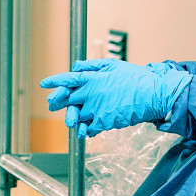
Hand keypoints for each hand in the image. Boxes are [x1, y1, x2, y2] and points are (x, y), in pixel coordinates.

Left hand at [38, 59, 189, 137]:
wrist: (152, 95)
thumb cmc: (135, 78)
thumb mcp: (113, 65)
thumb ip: (92, 66)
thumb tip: (75, 66)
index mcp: (92, 78)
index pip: (68, 79)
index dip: (54, 81)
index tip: (44, 84)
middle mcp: (91, 94)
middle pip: (67, 100)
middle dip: (57, 102)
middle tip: (52, 105)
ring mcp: (96, 109)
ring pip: (76, 116)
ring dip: (72, 118)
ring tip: (70, 121)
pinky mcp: (104, 122)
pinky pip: (89, 128)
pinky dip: (86, 129)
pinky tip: (86, 130)